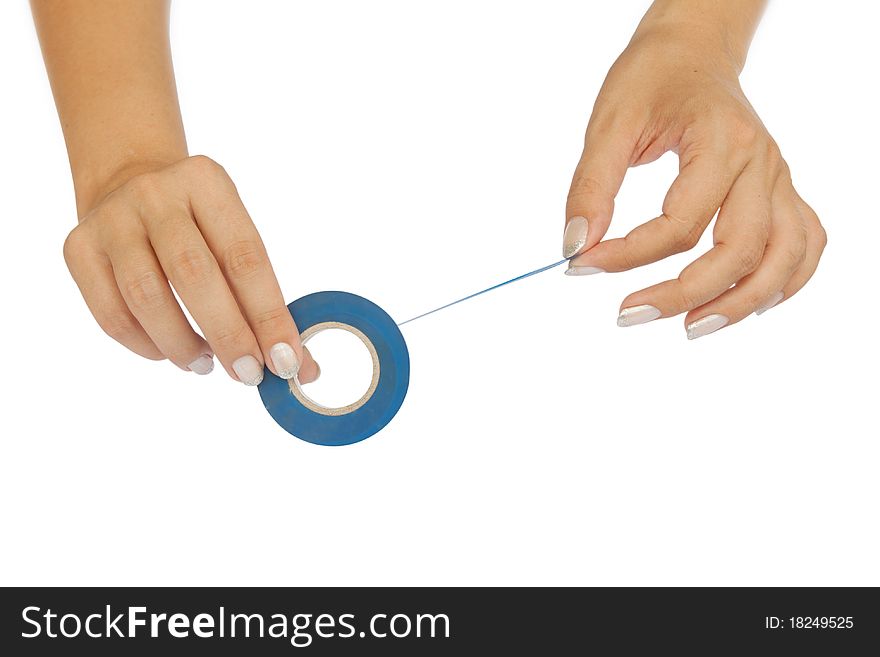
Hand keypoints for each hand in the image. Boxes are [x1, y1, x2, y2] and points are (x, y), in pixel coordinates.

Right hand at [63, 155, 318, 383]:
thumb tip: (302, 368)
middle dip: (228, 334)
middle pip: (194, 275)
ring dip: (183, 345)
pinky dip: (146, 347)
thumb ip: (266, 300)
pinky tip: (170, 354)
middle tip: (249, 373)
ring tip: (206, 365)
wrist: (127, 179)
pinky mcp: (78, 248)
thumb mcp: (235, 237)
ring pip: (146, 298)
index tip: (287, 359)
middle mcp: (155, 194)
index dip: (268, 315)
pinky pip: (111, 314)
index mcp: (208, 183)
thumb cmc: (199, 226)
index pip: (245, 257)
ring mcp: (111, 219)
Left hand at [563, 24, 825, 338]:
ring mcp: (779, 178)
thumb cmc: (651, 80)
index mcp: (722, 142)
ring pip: (785, 257)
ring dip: (743, 303)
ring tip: (692, 326)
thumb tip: (574, 248)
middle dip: (683, 294)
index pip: (679, 224)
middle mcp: (762, 164)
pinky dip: (784, 282)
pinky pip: (805, 244)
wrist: (691, 52)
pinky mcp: (782, 190)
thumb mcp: (610, 123)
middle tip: (628, 315)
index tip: (580, 265)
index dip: (626, 256)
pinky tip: (745, 302)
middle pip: (739, 251)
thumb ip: (591, 187)